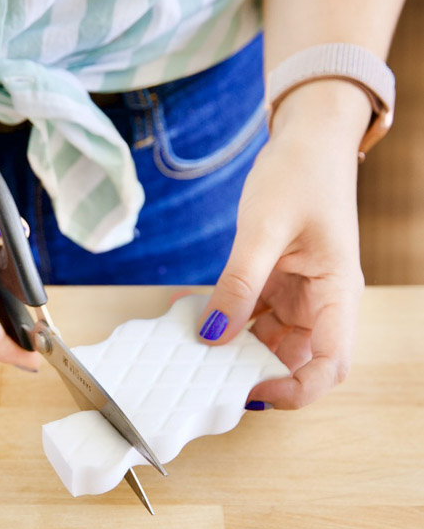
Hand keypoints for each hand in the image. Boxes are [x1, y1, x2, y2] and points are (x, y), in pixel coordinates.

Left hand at [196, 82, 369, 408]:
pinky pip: (251, 316)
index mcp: (337, 293)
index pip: (331, 365)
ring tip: (191, 346)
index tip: (252, 391)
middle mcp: (322, 302)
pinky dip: (224, 319)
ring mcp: (299, 295)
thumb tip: (212, 335)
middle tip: (206, 373)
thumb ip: (239, 284)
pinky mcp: (277, 284)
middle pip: (296, 362)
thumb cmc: (301, 173)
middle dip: (254, 373)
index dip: (296, 390)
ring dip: (232, 349)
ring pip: (267, 343)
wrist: (307, 138)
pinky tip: (192, 314)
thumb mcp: (264, 229)